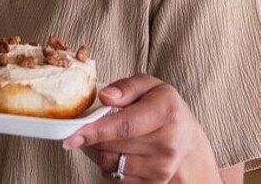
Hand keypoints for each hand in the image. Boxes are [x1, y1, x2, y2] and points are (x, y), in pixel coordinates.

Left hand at [62, 74, 219, 182]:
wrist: (188, 144)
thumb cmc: (165, 111)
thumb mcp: (151, 87)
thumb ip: (126, 86)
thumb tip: (104, 96)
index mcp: (166, 113)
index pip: (124, 126)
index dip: (94, 131)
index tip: (72, 135)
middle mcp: (166, 144)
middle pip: (112, 146)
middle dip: (91, 138)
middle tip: (83, 128)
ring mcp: (160, 169)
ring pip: (110, 163)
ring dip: (95, 151)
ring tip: (98, 138)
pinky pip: (115, 176)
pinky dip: (107, 164)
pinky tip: (113, 151)